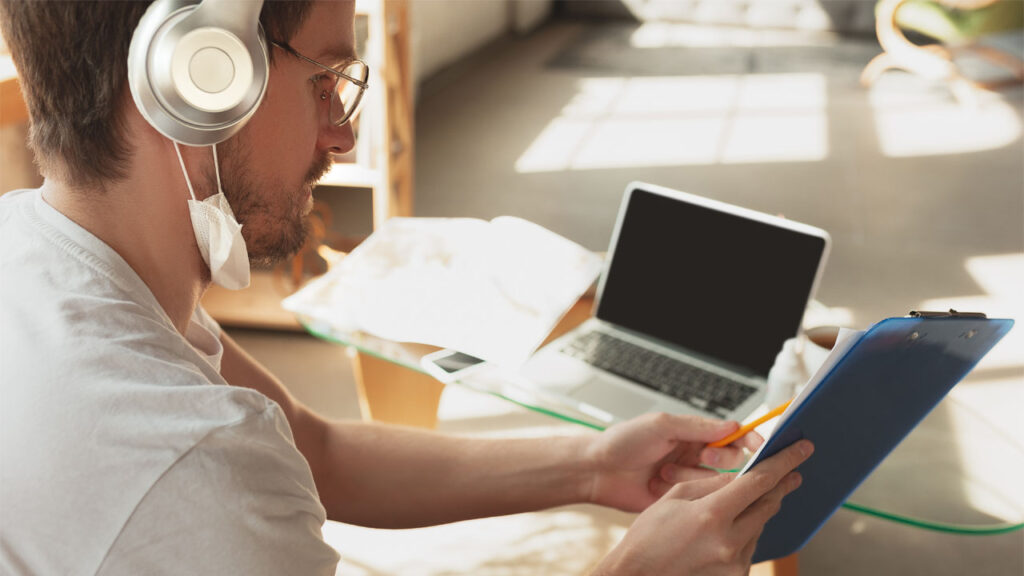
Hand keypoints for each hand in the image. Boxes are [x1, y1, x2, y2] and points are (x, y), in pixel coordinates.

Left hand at [584, 412, 762, 511]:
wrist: (597, 471)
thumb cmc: (623, 442)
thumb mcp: (660, 425)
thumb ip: (697, 426)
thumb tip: (732, 426)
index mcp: (693, 432)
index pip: (733, 434)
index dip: (750, 439)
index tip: (760, 446)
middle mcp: (695, 454)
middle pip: (732, 460)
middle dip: (722, 458)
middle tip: (704, 456)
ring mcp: (689, 477)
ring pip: (715, 481)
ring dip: (692, 476)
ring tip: (663, 472)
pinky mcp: (681, 499)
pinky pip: (699, 499)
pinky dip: (683, 492)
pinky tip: (659, 485)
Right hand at [593, 439, 813, 575]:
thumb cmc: (648, 537)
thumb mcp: (675, 497)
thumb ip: (713, 485)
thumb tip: (741, 477)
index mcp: (712, 515)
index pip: (760, 480)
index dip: (784, 461)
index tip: (802, 450)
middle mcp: (729, 541)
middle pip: (769, 504)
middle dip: (780, 484)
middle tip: (790, 472)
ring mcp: (735, 563)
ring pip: (761, 525)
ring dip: (758, 509)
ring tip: (743, 502)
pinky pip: (751, 545)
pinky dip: (746, 530)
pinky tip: (729, 527)